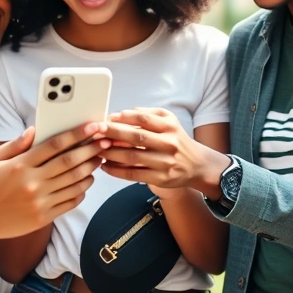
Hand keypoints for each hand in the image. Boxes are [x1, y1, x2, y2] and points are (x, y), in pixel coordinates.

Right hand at [0, 122, 108, 248]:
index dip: (77, 134)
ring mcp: (39, 201)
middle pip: (69, 163)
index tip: (93, 126)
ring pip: (74, 183)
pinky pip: (69, 202)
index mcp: (20, 164)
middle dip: (91, 150)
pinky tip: (85, 183)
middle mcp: (32, 182)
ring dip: (90, 170)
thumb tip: (36, 130)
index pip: (55, 145)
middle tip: (105, 142)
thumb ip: (17, 144)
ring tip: (98, 160)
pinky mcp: (43, 217)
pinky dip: (81, 192)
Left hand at [98, 108, 228, 197]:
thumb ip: (147, 114)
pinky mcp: (160, 178)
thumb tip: (120, 114)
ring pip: (133, 157)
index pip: (143, 119)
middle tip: (96, 132)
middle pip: (136, 137)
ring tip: (97, 149)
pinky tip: (105, 166)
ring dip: (111, 153)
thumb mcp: (168, 121)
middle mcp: (168, 143)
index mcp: (169, 126)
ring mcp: (164, 162)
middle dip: (113, 133)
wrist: (197, 165)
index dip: (123, 118)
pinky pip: (134, 174)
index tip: (106, 118)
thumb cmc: (176, 140)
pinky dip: (116, 171)